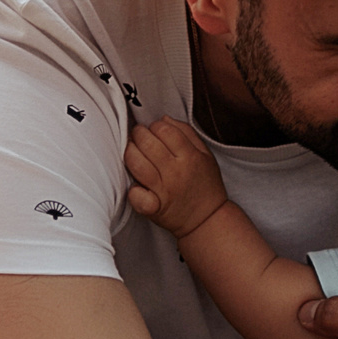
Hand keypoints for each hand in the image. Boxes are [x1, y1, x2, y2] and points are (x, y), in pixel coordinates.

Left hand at [125, 118, 228, 236]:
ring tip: (133, 151)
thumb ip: (186, 133)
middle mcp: (176, 172)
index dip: (155, 125)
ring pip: (136, 163)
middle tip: (139, 136)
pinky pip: (136, 195)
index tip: (153, 129)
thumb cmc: (205, 185)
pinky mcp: (154, 208)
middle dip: (138, 134)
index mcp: (190, 157)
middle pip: (147, 143)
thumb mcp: (205, 154)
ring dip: (130, 153)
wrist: (207, 219)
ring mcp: (163, 190)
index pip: (165, 130)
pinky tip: (136, 183)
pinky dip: (132, 188)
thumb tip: (163, 119)